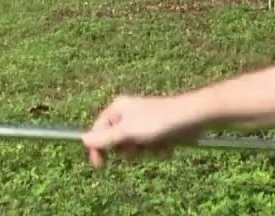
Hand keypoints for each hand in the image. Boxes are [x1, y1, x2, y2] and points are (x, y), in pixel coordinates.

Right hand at [81, 94, 198, 167]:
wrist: (192, 117)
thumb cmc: (158, 121)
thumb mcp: (127, 131)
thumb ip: (104, 138)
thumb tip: (82, 139)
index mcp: (118, 108)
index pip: (98, 130)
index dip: (98, 148)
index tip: (101, 165)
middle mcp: (130, 113)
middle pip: (117, 142)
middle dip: (129, 149)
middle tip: (140, 145)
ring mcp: (145, 122)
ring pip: (135, 147)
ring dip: (146, 151)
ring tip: (157, 144)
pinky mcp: (159, 130)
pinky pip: (150, 147)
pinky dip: (158, 149)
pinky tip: (168, 145)